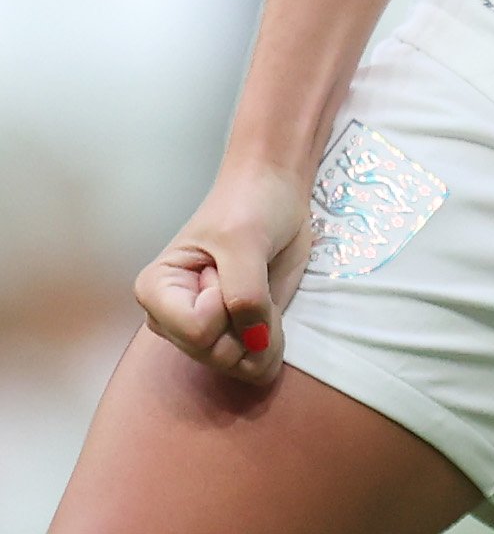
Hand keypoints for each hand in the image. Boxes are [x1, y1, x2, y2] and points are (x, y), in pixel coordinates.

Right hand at [134, 160, 312, 387]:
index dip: (225, 304)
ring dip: (263, 336)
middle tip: (253, 278)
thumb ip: (245, 293)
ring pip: (234, 364)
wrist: (275, 190)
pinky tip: (271, 314)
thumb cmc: (250, 204)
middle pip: (214, 354)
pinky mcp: (231, 336)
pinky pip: (252, 364)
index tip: (226, 266)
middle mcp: (172, 320)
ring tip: (263, 291)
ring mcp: (201, 332)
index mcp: (156, 290)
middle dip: (248, 324)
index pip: (196, 330)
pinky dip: (271, 345)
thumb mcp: (245, 241)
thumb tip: (254, 344)